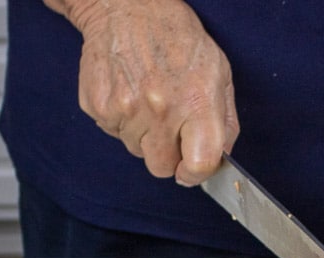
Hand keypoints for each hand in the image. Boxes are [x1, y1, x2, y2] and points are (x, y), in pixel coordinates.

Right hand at [59, 0, 238, 184]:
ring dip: (144, 134)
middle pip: (161, 168)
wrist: (126, 6)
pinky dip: (122, 120)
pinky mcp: (98, 107)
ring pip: (136, 151)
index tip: (191, 170)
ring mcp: (124, 109)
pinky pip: (113, 134)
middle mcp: (159, 109)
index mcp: (196, 101)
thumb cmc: (176, 37)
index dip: (195, 174)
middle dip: (167, 155)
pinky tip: (129, 91)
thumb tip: (221, 158)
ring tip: (148, 98)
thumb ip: (225, 121)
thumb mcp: (218, 71)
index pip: (198, 164)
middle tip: (169, 126)